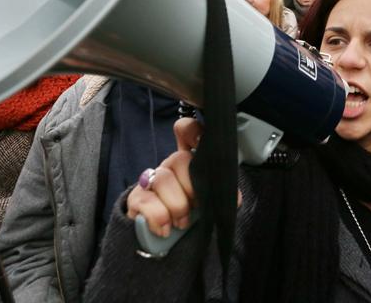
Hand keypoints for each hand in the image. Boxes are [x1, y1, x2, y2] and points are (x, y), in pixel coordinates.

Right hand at [126, 118, 240, 237]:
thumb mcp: (210, 201)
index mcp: (190, 161)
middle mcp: (170, 166)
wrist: (168, 240)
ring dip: (177, 205)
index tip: (199, 142)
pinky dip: (159, 218)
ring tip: (183, 222)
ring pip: (164, 179)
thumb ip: (222, 193)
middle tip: (196, 205)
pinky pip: (146, 202)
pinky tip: (165, 229)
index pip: (187, 131)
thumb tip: (233, 198)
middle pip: (179, 158)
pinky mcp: (137, 198)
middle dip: (191, 185)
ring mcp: (151, 180)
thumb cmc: (192, 215)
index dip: (191, 132)